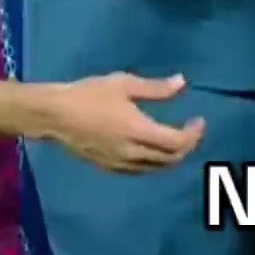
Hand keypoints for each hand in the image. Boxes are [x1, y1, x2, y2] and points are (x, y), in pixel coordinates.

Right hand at [48, 72, 204, 173]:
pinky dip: (154, 163)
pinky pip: (140, 171)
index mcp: (138, 131)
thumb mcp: (125, 84)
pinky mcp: (108, 168)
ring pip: (155, 169)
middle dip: (186, 147)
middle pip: (169, 160)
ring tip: (176, 138)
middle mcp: (132, 153)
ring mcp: (119, 164)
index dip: (193, 135)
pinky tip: (153, 149)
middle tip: (192, 130)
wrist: (55, 116)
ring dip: (171, 157)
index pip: (176, 143)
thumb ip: (156, 88)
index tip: (199, 121)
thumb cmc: (90, 95)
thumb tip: (182, 83)